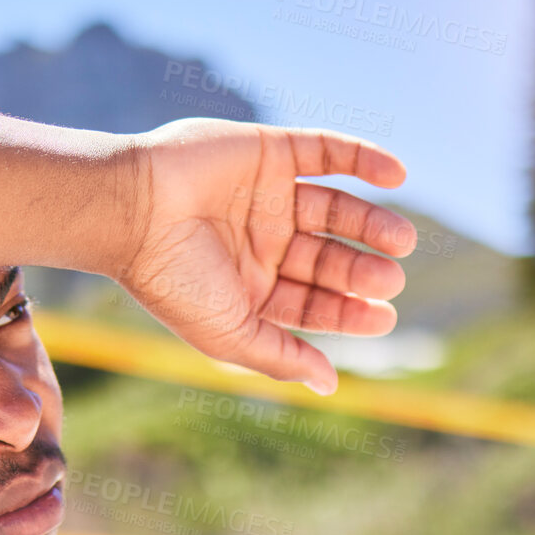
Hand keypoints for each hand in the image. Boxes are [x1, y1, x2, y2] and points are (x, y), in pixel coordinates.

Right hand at [116, 118, 415, 394]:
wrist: (133, 211)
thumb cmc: (172, 280)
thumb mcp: (230, 333)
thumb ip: (280, 358)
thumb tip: (330, 385)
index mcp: (252, 286)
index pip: (314, 302)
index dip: (351, 311)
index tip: (384, 316)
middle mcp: (264, 241)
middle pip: (330, 257)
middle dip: (363, 270)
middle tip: (391, 278)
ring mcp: (268, 194)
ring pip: (335, 208)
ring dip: (372, 223)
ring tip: (401, 240)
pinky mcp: (269, 149)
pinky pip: (326, 150)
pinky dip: (364, 158)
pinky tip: (397, 175)